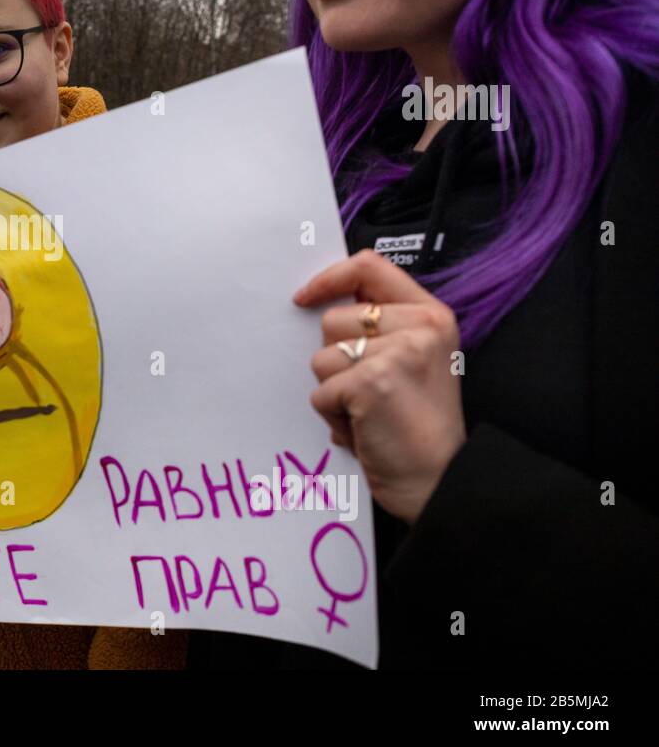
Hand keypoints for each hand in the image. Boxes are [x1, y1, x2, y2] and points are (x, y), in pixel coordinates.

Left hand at [295, 250, 466, 524]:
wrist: (441, 480)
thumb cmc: (420, 427)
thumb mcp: (417, 360)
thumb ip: (384, 327)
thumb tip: (323, 303)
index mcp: (432, 315)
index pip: (369, 266)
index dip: (330, 279)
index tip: (305, 297)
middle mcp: (421, 326)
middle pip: (333, 319)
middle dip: (337, 360)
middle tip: (370, 392)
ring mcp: (397, 352)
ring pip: (322, 357)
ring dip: (334, 391)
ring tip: (369, 413)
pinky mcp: (371, 382)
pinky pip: (321, 392)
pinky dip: (333, 417)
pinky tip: (365, 430)